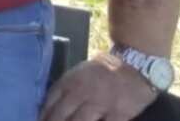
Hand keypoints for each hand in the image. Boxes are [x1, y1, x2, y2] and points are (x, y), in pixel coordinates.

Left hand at [41, 52, 157, 120]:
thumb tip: (50, 105)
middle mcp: (83, 92)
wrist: (137, 65)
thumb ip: (67, 86)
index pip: (50, 101)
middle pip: (61, 115)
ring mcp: (101, 103)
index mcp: (72, 80)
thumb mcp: (81, 72)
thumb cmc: (105, 70)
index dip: (43, 115)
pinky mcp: (119, 113)